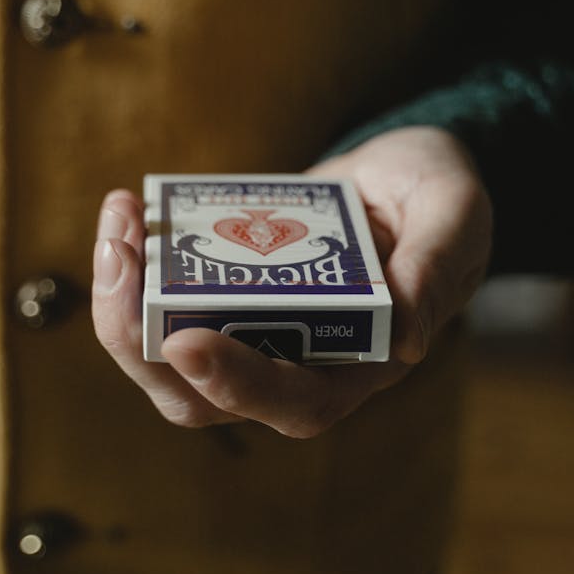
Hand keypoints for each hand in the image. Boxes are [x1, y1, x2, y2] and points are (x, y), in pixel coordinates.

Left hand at [91, 127, 491, 437]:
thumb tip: (410, 338)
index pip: (296, 401)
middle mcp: (298, 360)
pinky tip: (129, 210)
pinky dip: (135, 268)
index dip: (238, 385)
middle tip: (121, 258)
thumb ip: (438, 265)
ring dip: (124, 305)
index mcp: (361, 359)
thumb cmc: (438, 197)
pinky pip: (164, 302)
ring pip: (168, 360)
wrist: (404, 172)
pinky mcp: (224, 292)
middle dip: (143, 345)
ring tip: (118, 228)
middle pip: (204, 398)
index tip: (185, 341)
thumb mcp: (455, 213)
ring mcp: (254, 328)